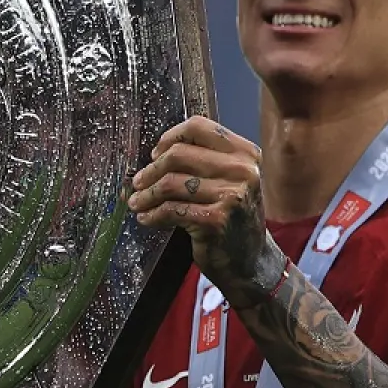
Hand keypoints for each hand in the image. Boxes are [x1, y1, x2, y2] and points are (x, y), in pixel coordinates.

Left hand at [126, 116, 281, 304]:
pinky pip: (171, 210)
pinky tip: (146, 218)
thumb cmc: (232, 217)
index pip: (198, 127)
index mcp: (245, 153)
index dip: (170, 138)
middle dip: (151, 170)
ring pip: (171, 183)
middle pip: (179, 154)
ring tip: (137, 202)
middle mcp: (242, 170)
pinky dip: (152, 214)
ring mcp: (231, 195)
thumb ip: (203, 160)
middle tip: (139, 183)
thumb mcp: (230, 180)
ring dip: (147, 195)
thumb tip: (156, 153)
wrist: (250, 260)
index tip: (155, 154)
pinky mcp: (215, 220)